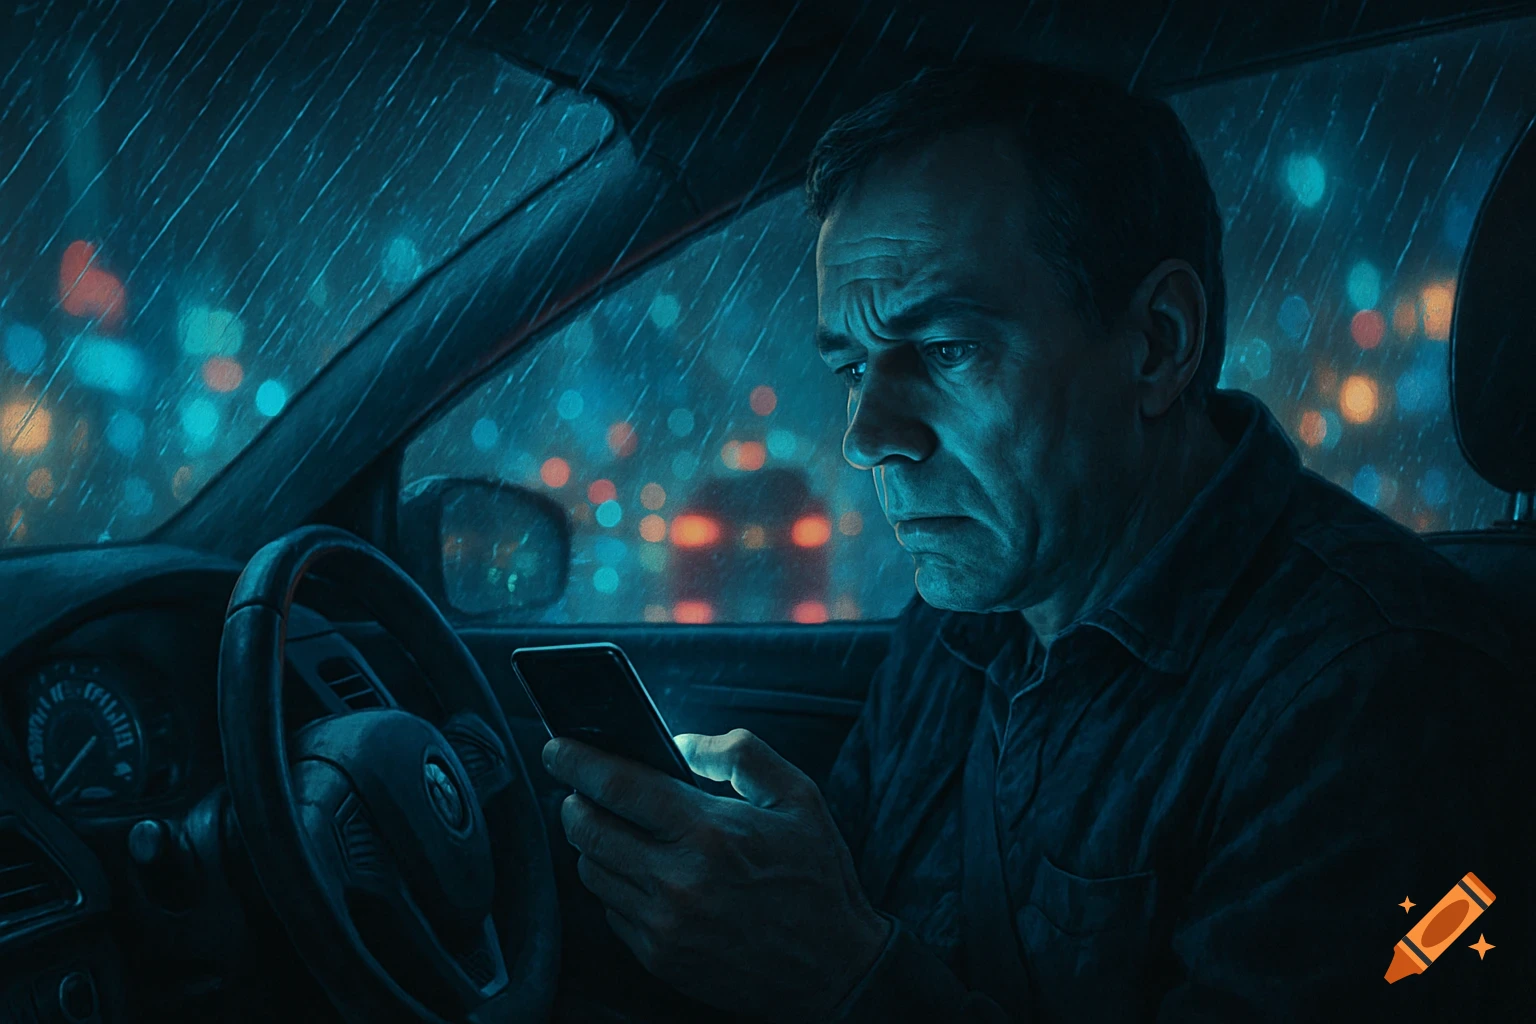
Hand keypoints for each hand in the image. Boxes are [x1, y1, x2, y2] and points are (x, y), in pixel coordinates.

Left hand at [542, 729, 890, 1020]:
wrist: (834, 968)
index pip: (618, 785)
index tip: (556, 747)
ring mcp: (664, 925)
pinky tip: (638, 871)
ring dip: (591, 843)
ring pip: (592, 871)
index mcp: (711, 832)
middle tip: (578, 788)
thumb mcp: (798, 796)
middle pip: (588, 829)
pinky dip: (614, 884)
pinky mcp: (659, 957)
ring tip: (611, 827)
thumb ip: (740, 754)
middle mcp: (678, 881)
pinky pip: (610, 910)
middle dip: (573, 800)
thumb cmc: (817, 876)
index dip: (576, 760)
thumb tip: (681, 742)